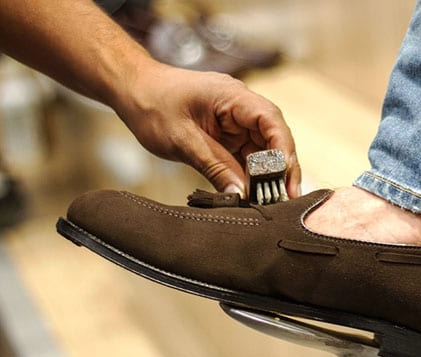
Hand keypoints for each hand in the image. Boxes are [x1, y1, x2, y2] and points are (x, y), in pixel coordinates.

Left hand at [112, 61, 299, 196]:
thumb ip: (214, 166)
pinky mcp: (228, 135)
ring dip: (268, 175)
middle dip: (282, 168)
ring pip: (263, 150)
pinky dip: (251, 175)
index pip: (270, 120)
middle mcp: (241, 107)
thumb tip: (241, 193)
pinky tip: (254, 195)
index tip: (286, 178)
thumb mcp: (182, 140)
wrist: (133, 91)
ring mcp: (236, 122)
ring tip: (273, 202)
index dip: (283, 149)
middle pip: (274, 138)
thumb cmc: (152, 105)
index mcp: (233, 97)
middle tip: (287, 199)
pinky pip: (247, 156)